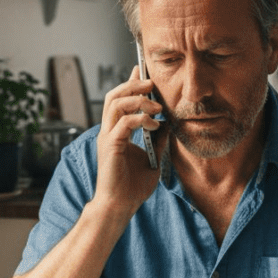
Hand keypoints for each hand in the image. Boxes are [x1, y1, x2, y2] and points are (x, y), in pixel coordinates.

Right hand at [92, 67, 166, 220]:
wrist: (120, 207)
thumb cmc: (132, 187)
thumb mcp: (152, 158)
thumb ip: (158, 139)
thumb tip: (170, 123)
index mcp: (115, 132)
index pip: (119, 100)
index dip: (130, 83)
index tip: (142, 71)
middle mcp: (108, 131)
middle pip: (113, 95)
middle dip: (133, 85)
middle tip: (152, 84)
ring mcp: (107, 137)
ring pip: (116, 103)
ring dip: (138, 100)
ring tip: (156, 107)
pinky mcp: (111, 146)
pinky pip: (123, 123)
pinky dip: (140, 119)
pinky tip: (154, 126)